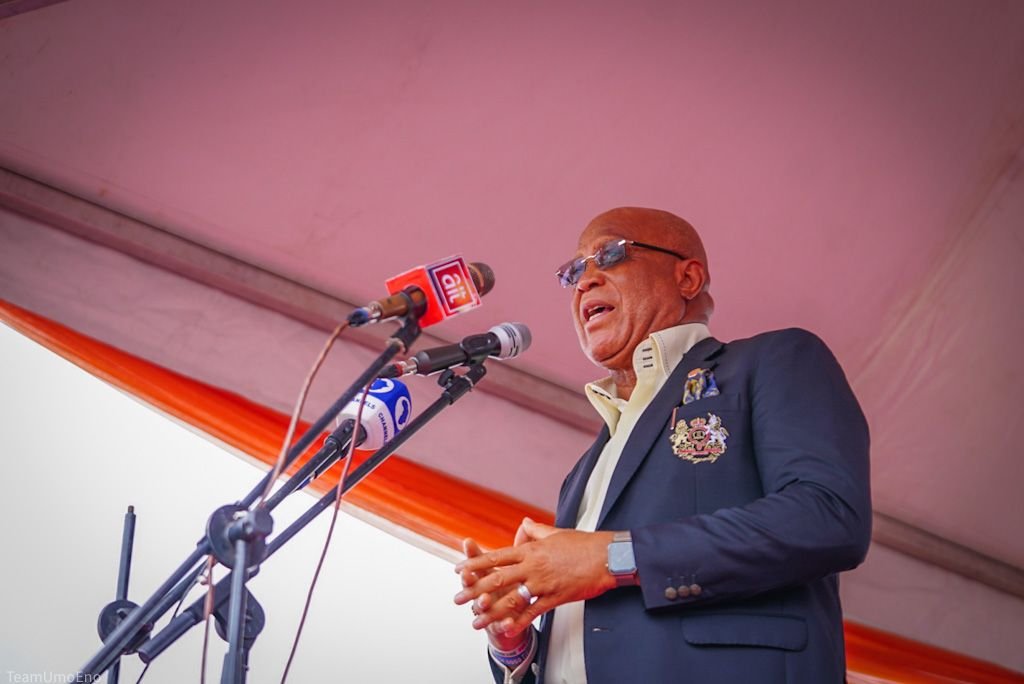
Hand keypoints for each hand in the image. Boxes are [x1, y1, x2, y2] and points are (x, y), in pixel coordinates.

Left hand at [454, 518, 615, 636]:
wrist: (607, 556)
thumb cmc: (583, 544)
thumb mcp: (556, 533)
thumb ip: (536, 531)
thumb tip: (524, 523)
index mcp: (531, 550)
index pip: (497, 557)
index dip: (476, 564)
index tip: (459, 569)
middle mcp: (533, 566)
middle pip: (497, 578)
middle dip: (474, 590)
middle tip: (458, 598)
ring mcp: (543, 583)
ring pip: (511, 598)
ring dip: (491, 611)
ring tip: (475, 620)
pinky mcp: (556, 597)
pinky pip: (534, 611)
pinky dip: (519, 621)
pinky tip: (506, 628)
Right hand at [459, 538, 527, 651]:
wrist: (515, 619)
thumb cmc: (511, 590)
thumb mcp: (513, 569)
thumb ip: (520, 548)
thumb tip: (524, 523)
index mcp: (486, 578)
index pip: (477, 564)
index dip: (473, 554)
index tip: (468, 544)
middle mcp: (483, 593)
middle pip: (473, 586)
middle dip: (469, 580)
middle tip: (467, 574)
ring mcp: (489, 611)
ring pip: (481, 607)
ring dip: (481, 603)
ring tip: (485, 599)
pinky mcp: (498, 626)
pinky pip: (501, 626)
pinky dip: (504, 625)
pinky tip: (510, 623)